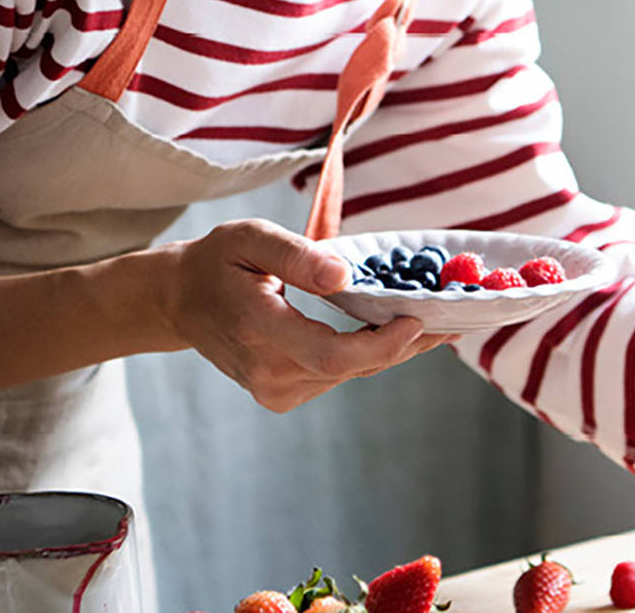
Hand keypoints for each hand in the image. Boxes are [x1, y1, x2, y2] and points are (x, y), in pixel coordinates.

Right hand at [157, 219, 456, 411]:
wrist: (179, 301)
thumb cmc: (218, 261)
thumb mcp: (250, 239)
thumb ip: (296, 256)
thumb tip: (345, 276)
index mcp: (258, 330)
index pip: (332, 354)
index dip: (383, 343)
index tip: (419, 318)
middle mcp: (267, 372)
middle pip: (353, 367)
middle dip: (406, 343)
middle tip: (455, 319)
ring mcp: (274, 390)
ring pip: (351, 373)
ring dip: (392, 348)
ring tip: (433, 318)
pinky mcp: (282, 395)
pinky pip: (338, 374)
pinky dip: (368, 353)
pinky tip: (393, 329)